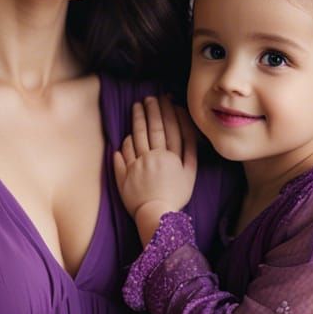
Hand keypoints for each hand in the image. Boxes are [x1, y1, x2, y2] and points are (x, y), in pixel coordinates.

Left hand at [113, 96, 197, 242]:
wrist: (157, 215)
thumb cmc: (176, 196)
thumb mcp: (190, 175)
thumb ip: (190, 153)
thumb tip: (187, 132)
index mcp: (171, 157)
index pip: (169, 128)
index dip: (166, 112)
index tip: (164, 99)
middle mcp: (154, 157)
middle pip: (152, 128)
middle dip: (151, 110)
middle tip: (149, 98)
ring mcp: (137, 164)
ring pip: (136, 136)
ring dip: (136, 119)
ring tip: (136, 106)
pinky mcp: (124, 173)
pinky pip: (122, 154)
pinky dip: (124, 143)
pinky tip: (126, 135)